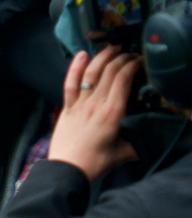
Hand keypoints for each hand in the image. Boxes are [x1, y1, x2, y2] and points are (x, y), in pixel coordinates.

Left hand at [48, 46, 141, 180]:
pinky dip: (75, 67)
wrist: (67, 169)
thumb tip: (152, 136)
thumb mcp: (125, 153)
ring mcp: (79, 104)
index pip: (124, 79)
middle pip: (109, 72)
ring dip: (102, 57)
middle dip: (122, 58)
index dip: (133, 65)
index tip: (140, 60)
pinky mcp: (66, 108)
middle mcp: (96, 103)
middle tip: (130, 53)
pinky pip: (70, 83)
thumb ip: (139, 142)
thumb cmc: (97, 162)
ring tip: (112, 48)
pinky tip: (81, 54)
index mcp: (113, 112)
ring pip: (91, 73)